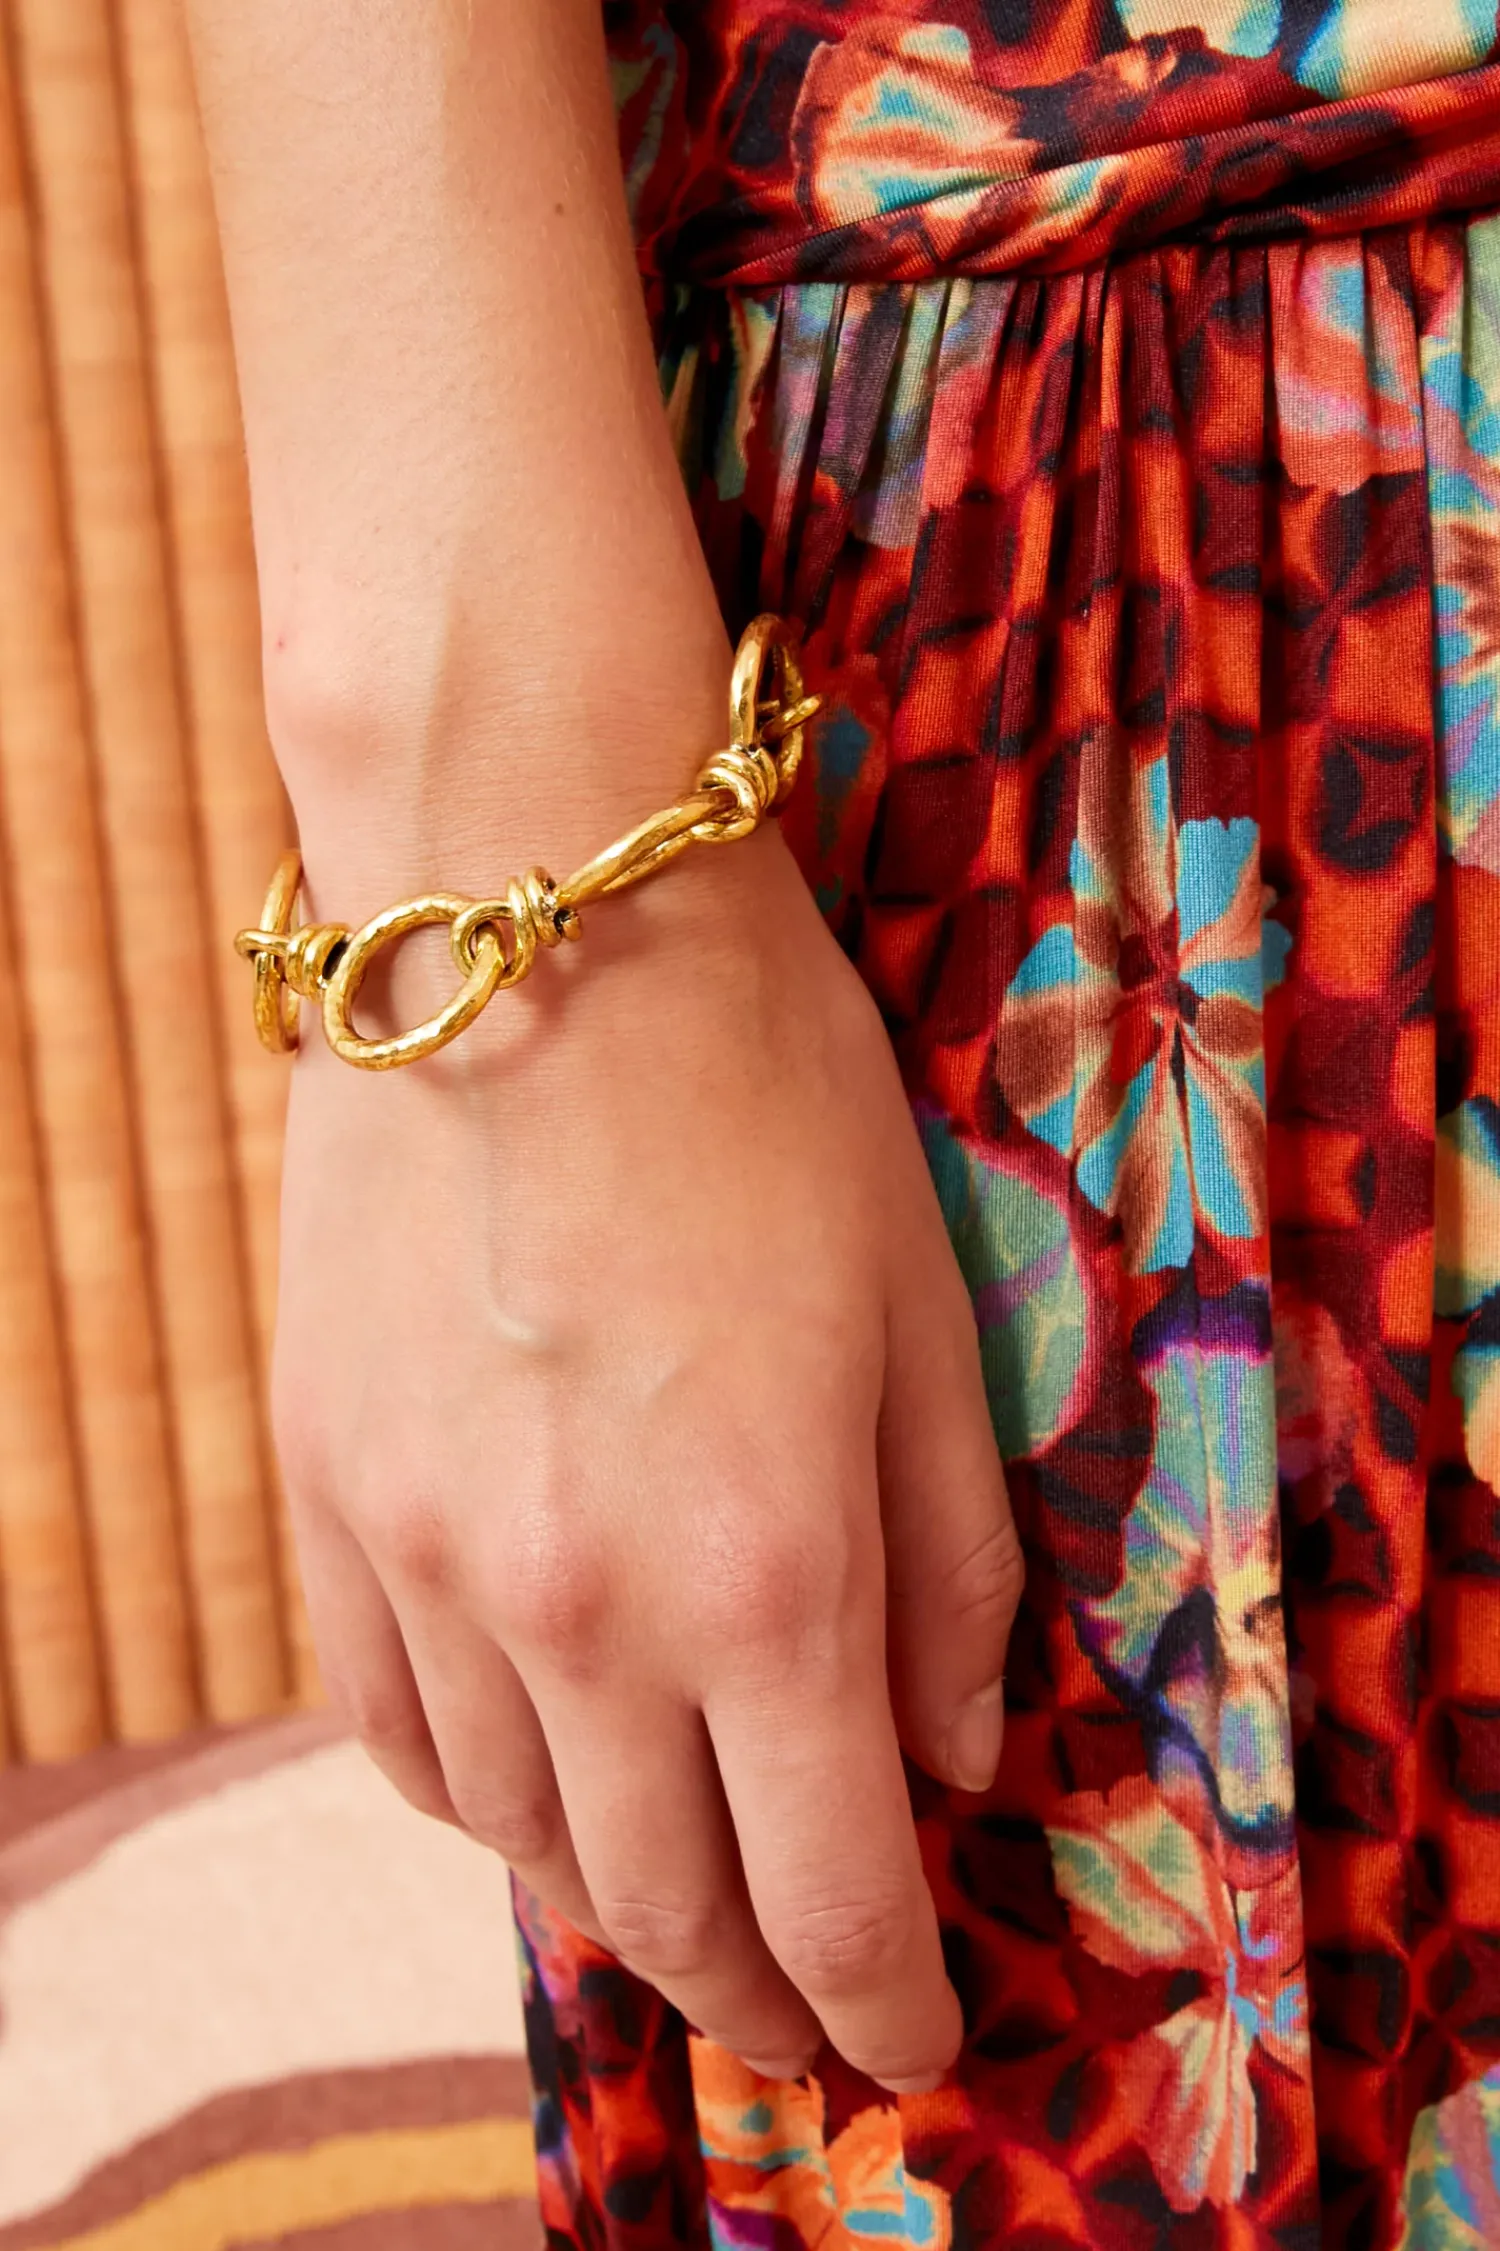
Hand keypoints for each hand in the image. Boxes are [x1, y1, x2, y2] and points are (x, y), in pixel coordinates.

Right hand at [274, 809, 1021, 2090]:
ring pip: (516, 1833)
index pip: (831, 1889)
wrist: (532, 918)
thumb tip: (952, 1756)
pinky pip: (387, 1725)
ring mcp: (424, 1556)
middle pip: (662, 1901)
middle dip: (751, 1986)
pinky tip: (528, 1780)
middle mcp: (580, 1604)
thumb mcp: (929, 1322)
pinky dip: (475, 1793)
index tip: (907, 2050)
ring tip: (678, 1898)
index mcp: (768, 1570)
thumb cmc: (769, 1094)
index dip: (882, 2003)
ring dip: (614, 1899)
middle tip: (804, 2012)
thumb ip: (953, 1568)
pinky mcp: (323, 1487)